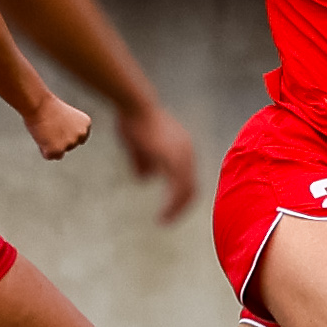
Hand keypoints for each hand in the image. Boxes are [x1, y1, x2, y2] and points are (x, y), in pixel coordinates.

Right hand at [23, 95, 92, 159]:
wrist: (38, 104)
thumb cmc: (48, 107)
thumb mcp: (67, 117)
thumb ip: (70, 130)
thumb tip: (64, 143)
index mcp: (86, 124)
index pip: (79, 139)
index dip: (66, 135)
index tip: (59, 130)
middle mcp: (81, 134)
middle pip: (69, 146)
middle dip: (59, 141)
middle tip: (49, 129)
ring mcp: (70, 143)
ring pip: (59, 153)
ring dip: (51, 146)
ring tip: (45, 131)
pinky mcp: (58, 150)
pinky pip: (49, 156)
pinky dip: (43, 150)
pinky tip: (41, 137)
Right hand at [116, 101, 196, 223]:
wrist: (135, 106)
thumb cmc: (135, 120)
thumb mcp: (138, 146)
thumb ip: (143, 162)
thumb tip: (145, 178)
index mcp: (182, 148)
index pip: (188, 177)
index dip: (180, 195)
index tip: (170, 209)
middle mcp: (187, 152)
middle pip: (192, 186)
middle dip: (181, 206)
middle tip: (168, 220)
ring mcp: (183, 155)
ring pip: (187, 190)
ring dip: (176, 208)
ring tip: (165, 220)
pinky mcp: (174, 159)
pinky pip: (178, 188)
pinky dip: (172, 204)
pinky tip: (163, 215)